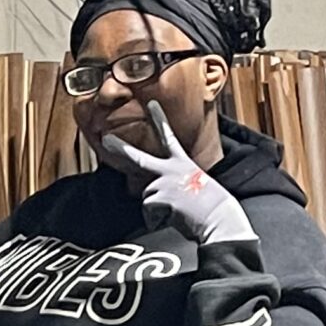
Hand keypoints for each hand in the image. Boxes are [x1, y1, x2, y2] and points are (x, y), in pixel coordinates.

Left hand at [112, 102, 254, 245]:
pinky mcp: (159, 197)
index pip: (169, 138)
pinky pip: (149, 213)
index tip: (152, 104)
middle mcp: (171, 169)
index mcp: (183, 164)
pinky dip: (158, 220)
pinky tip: (175, 218)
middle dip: (121, 148)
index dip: (160, 120)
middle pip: (139, 158)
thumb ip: (174, 183)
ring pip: (147, 198)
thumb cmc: (210, 207)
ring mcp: (164, 182)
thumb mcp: (194, 186)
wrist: (219, 217)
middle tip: (106, 139)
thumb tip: (155, 194)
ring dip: (158, 210)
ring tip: (178, 212)